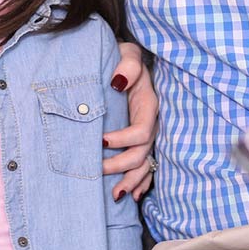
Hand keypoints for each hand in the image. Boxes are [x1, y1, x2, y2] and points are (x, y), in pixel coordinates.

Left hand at [103, 40, 157, 200]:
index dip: (122, 140)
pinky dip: (141, 182)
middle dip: (120, 165)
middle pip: (142, 153)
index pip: (141, 131)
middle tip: (96, 169)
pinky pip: (147, 165)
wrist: (126, 61)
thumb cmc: (123, 58)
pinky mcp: (142, 140)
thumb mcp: (127, 54)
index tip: (100, 141)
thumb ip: (127, 66)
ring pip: (145, 164)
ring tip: (116, 194)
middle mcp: (151, 123)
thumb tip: (118, 82)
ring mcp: (148, 134)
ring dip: (132, 181)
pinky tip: (132, 195)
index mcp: (149, 105)